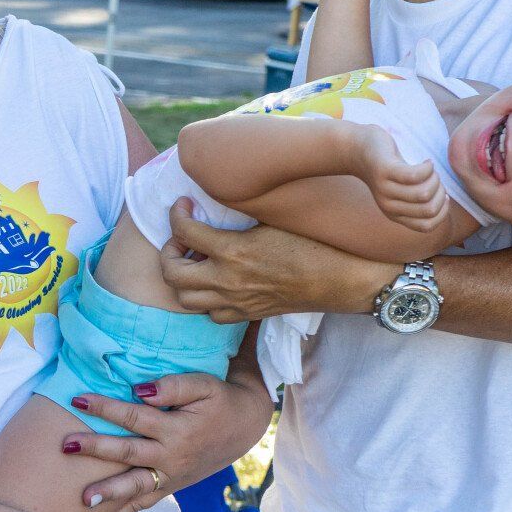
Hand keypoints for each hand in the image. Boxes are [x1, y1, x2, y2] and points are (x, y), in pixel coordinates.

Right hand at [0, 213, 54, 286]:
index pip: (37, 260)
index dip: (44, 253)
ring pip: (31, 250)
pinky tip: (32, 236)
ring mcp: (18, 259)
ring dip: (37, 242)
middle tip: (47, 235)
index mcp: (23, 268)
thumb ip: (24, 263)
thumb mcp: (12, 263)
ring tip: (42, 234)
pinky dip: (29, 242)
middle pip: (36, 254)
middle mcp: (22, 264)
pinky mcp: (14, 255)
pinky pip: (25, 248)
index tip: (51, 246)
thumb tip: (36, 264)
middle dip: (42, 244)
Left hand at [66, 368, 274, 511]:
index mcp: (177, 430)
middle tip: (66, 444)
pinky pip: (145, 503)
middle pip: (127, 453)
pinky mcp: (171, 487)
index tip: (77, 399)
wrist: (245, 425)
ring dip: (108, 494)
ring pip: (135, 487)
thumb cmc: (220, 400)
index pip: (133, 417)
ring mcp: (171, 476)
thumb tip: (140, 391)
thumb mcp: (204, 385)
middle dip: (95, 449)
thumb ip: (173, 386)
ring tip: (82, 502)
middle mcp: (172, 457)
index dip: (105, 407)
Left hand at [159, 199, 389, 321]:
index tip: (182, 205)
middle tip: (181, 238)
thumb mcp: (274, 219)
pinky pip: (212, 315)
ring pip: (185, 300)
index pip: (184, 231)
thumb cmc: (315, 242)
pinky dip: (205, 300)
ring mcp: (237, 301)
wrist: (342, 278)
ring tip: (194, 262)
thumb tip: (219, 196)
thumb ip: (241, 213)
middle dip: (168, 252)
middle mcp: (228, 280)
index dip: (176, 214)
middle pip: (172, 274)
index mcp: (233, 251)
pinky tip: (216, 283)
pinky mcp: (249, 314)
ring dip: (182, 279)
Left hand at [351, 125, 446, 232]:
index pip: (427, 226)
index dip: (442, 211)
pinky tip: (426, 162)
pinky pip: (415, 175)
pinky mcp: (385, 170)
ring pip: (424, 193)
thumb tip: (444, 202)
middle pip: (429, 209)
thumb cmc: (389, 168)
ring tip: (429, 169)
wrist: (358, 149)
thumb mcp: (403, 190)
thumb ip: (419, 201)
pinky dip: (428, 168)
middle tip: (434, 178)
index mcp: (394, 215)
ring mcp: (385, 189)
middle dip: (441, 193)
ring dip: (435, 178)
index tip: (443, 195)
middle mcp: (388, 206)